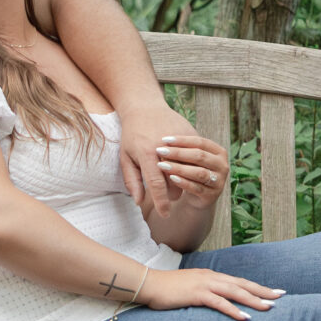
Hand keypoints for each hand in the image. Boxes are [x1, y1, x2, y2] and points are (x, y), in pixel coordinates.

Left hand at [117, 100, 195, 214]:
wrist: (144, 106)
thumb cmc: (132, 134)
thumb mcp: (126, 157)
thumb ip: (132, 180)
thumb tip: (138, 201)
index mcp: (147, 153)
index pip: (157, 184)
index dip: (162, 202)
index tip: (164, 214)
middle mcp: (165, 146)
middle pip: (174, 179)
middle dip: (172, 193)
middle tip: (168, 198)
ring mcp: (180, 137)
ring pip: (188, 168)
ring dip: (184, 180)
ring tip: (175, 183)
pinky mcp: (190, 132)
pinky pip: (195, 155)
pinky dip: (190, 164)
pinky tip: (183, 166)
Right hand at [137, 265, 282, 320]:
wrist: (149, 284)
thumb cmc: (168, 290)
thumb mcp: (190, 289)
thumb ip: (204, 293)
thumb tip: (216, 302)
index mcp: (211, 276)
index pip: (239, 281)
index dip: (257, 287)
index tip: (273, 292)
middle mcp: (211, 277)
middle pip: (243, 284)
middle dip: (263, 291)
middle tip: (281, 296)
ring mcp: (204, 284)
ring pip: (235, 292)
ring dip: (253, 300)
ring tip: (270, 308)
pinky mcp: (197, 294)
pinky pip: (219, 302)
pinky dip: (234, 310)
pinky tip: (246, 317)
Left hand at [153, 132, 229, 206]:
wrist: (198, 197)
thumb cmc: (192, 170)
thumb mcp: (190, 159)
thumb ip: (184, 150)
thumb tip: (165, 142)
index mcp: (219, 152)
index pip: (200, 142)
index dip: (182, 140)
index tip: (164, 139)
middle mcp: (222, 166)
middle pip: (200, 156)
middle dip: (178, 153)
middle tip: (160, 151)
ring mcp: (219, 181)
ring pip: (199, 173)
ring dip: (179, 168)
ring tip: (162, 165)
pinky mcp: (213, 195)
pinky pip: (197, 188)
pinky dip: (183, 182)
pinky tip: (171, 178)